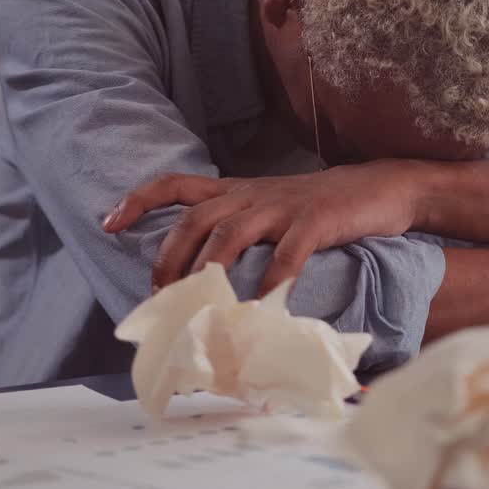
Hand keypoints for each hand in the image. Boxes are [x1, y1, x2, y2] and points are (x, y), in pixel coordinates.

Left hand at [101, 161, 424, 293]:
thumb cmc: (322, 210)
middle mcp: (252, 193)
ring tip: (198, 302)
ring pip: (230, 232)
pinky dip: (270, 279)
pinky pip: (286, 252)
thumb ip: (241, 234)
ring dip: (207, 269)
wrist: (380, 187)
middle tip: (159, 294)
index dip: (140, 200)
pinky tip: (263, 305)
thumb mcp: (272, 211)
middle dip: (169, 255)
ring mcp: (283, 205)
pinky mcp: (315, 220)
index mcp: (237, 190)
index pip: (176, 184)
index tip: (108, 223)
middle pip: (195, 216)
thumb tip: (205, 280)